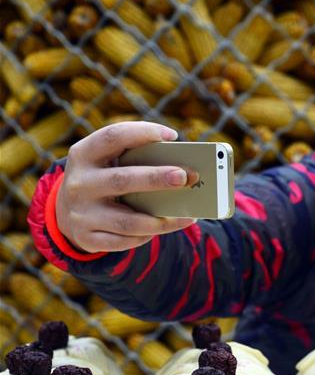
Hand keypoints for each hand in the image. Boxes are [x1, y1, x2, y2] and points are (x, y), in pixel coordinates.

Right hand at [55, 121, 198, 252]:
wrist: (67, 211)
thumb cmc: (104, 179)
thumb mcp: (107, 163)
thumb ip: (135, 160)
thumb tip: (181, 173)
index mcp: (84, 154)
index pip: (113, 137)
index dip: (142, 133)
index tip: (172, 136)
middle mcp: (79, 183)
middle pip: (122, 180)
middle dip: (156, 178)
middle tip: (184, 177)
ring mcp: (81, 213)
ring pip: (128, 221)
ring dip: (162, 220)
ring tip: (188, 216)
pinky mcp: (87, 238)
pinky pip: (124, 241)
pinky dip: (147, 236)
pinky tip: (164, 228)